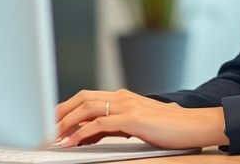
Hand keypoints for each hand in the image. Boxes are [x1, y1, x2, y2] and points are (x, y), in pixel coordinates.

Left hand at [54, 89, 226, 149]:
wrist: (196, 125)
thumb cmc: (171, 128)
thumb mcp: (138, 125)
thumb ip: (116, 126)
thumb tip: (91, 136)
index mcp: (124, 97)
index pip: (87, 97)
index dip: (67, 108)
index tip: (53, 121)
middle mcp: (123, 97)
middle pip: (82, 99)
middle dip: (60, 112)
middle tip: (44, 127)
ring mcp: (127, 106)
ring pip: (87, 109)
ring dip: (67, 123)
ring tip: (53, 137)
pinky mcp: (133, 119)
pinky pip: (100, 124)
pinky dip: (82, 133)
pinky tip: (72, 142)